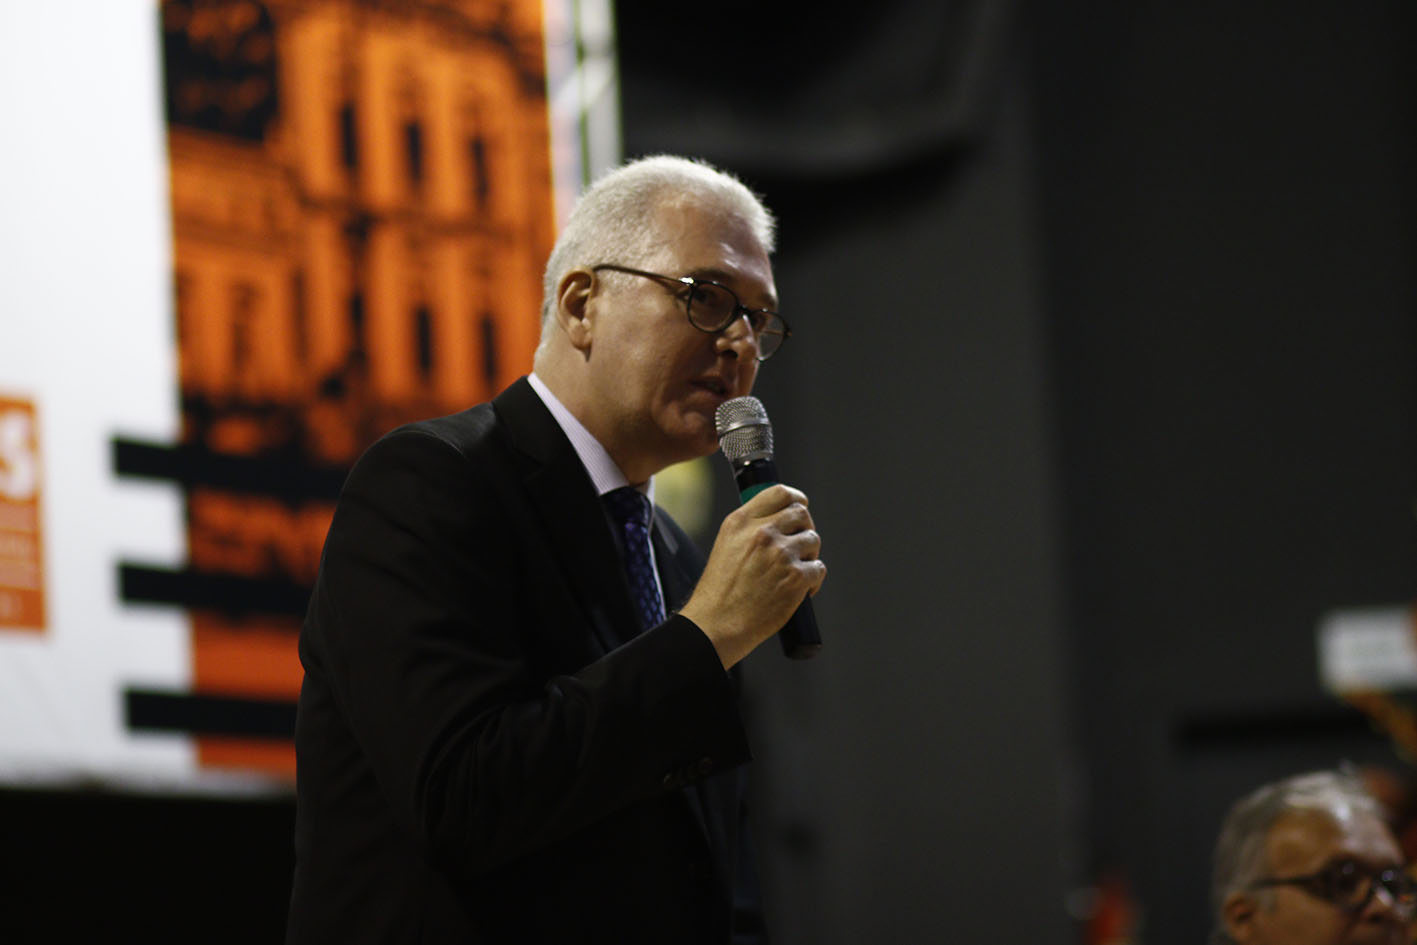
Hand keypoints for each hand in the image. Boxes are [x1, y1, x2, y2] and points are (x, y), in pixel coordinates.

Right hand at [679, 484, 825, 668]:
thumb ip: (750, 528)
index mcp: (742, 521)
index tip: (800, 508)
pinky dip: (813, 581)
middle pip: (801, 514)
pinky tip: (801, 591)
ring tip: (795, 572)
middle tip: (799, 546)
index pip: (780, 492)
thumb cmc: (720, 591)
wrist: (717, 624)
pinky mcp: (796, 577)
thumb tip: (780, 520)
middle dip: (804, 528)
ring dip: (809, 555)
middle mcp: (762, 532)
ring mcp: (781, 554)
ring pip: (813, 539)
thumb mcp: (726, 545)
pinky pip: (818, 568)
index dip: (796, 499)